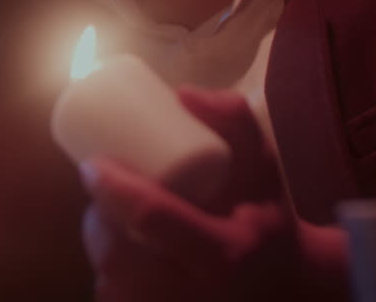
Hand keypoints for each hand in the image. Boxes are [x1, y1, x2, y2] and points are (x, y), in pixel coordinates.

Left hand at [80, 87, 348, 301]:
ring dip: (102, 242)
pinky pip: (113, 296)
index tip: (92, 162)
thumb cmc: (266, 222)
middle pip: (116, 249)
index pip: (149, 218)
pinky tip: (124, 256)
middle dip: (100, 215)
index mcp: (225, 256)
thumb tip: (182, 94)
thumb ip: (236, 121)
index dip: (112, 187)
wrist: (282, 290)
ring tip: (113, 218)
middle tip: (102, 189)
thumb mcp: (264, 168)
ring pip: (107, 275)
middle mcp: (194, 297)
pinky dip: (111, 272)